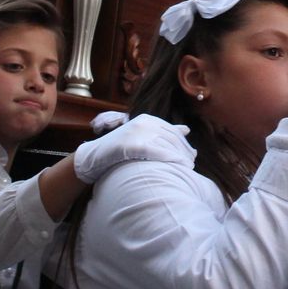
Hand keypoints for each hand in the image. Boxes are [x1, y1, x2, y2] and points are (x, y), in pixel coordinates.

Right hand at [72, 113, 193, 183]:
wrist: (94, 156)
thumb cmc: (119, 149)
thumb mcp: (142, 136)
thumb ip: (163, 132)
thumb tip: (187, 129)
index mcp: (148, 119)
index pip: (173, 132)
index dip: (184, 145)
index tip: (193, 156)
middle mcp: (144, 122)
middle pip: (172, 138)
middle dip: (184, 152)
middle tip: (192, 165)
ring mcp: (138, 131)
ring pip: (167, 144)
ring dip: (180, 157)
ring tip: (188, 169)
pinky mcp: (132, 143)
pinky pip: (156, 150)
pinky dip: (170, 158)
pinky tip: (178, 166)